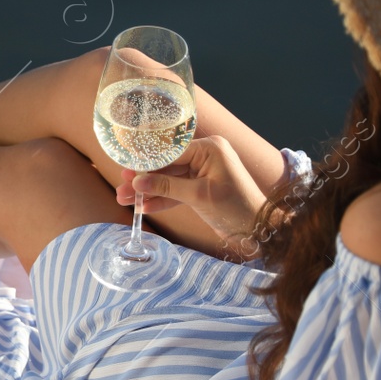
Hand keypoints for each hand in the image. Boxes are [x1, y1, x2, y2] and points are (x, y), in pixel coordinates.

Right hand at [116, 136, 268, 247]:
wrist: (259, 230)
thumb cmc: (236, 208)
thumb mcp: (199, 196)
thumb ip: (167, 186)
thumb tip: (138, 181)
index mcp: (209, 149)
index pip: (170, 152)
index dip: (147, 163)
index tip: (125, 171)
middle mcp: (205, 156)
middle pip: (166, 166)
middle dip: (144, 179)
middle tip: (121, 188)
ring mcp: (202, 173)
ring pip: (168, 180)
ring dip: (148, 191)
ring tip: (125, 200)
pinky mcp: (200, 189)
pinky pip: (176, 191)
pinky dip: (161, 200)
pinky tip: (143, 207)